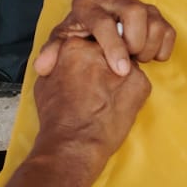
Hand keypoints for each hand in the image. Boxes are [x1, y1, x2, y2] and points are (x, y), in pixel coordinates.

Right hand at [31, 33, 150, 169]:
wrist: (74, 144)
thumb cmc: (56, 118)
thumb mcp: (45, 82)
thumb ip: (57, 62)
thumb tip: (61, 58)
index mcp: (75, 46)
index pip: (89, 42)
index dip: (88, 61)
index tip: (85, 74)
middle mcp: (101, 50)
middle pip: (109, 49)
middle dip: (106, 65)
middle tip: (97, 87)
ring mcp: (124, 65)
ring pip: (125, 65)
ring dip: (119, 78)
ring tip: (106, 100)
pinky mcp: (141, 83)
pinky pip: (138, 82)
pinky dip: (131, 93)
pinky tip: (117, 108)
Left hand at [34, 0, 175, 78]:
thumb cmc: (82, 22)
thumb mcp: (63, 32)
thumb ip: (53, 50)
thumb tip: (42, 68)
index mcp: (90, 6)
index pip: (103, 23)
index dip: (114, 47)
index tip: (121, 70)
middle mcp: (116, 1)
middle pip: (136, 14)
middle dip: (135, 42)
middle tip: (127, 61)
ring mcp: (139, 4)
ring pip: (156, 22)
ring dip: (149, 46)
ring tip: (136, 57)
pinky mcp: (156, 12)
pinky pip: (168, 30)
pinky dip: (163, 47)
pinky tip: (148, 54)